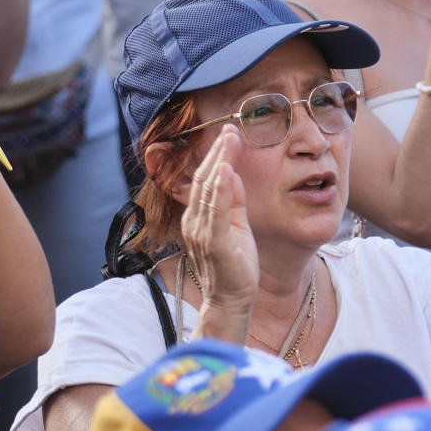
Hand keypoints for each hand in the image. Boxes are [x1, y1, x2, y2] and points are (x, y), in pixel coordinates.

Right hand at [180, 128, 258, 324]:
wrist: (231, 301)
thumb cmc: (235, 266)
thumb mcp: (236, 225)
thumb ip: (233, 200)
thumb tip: (233, 173)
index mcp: (198, 217)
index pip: (204, 180)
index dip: (216, 155)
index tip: (229, 133)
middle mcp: (194, 222)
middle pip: (204, 179)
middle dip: (217, 152)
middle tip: (230, 128)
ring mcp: (202, 233)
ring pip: (209, 190)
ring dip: (220, 162)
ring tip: (230, 139)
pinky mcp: (215, 244)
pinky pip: (216, 212)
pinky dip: (221, 189)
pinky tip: (227, 169)